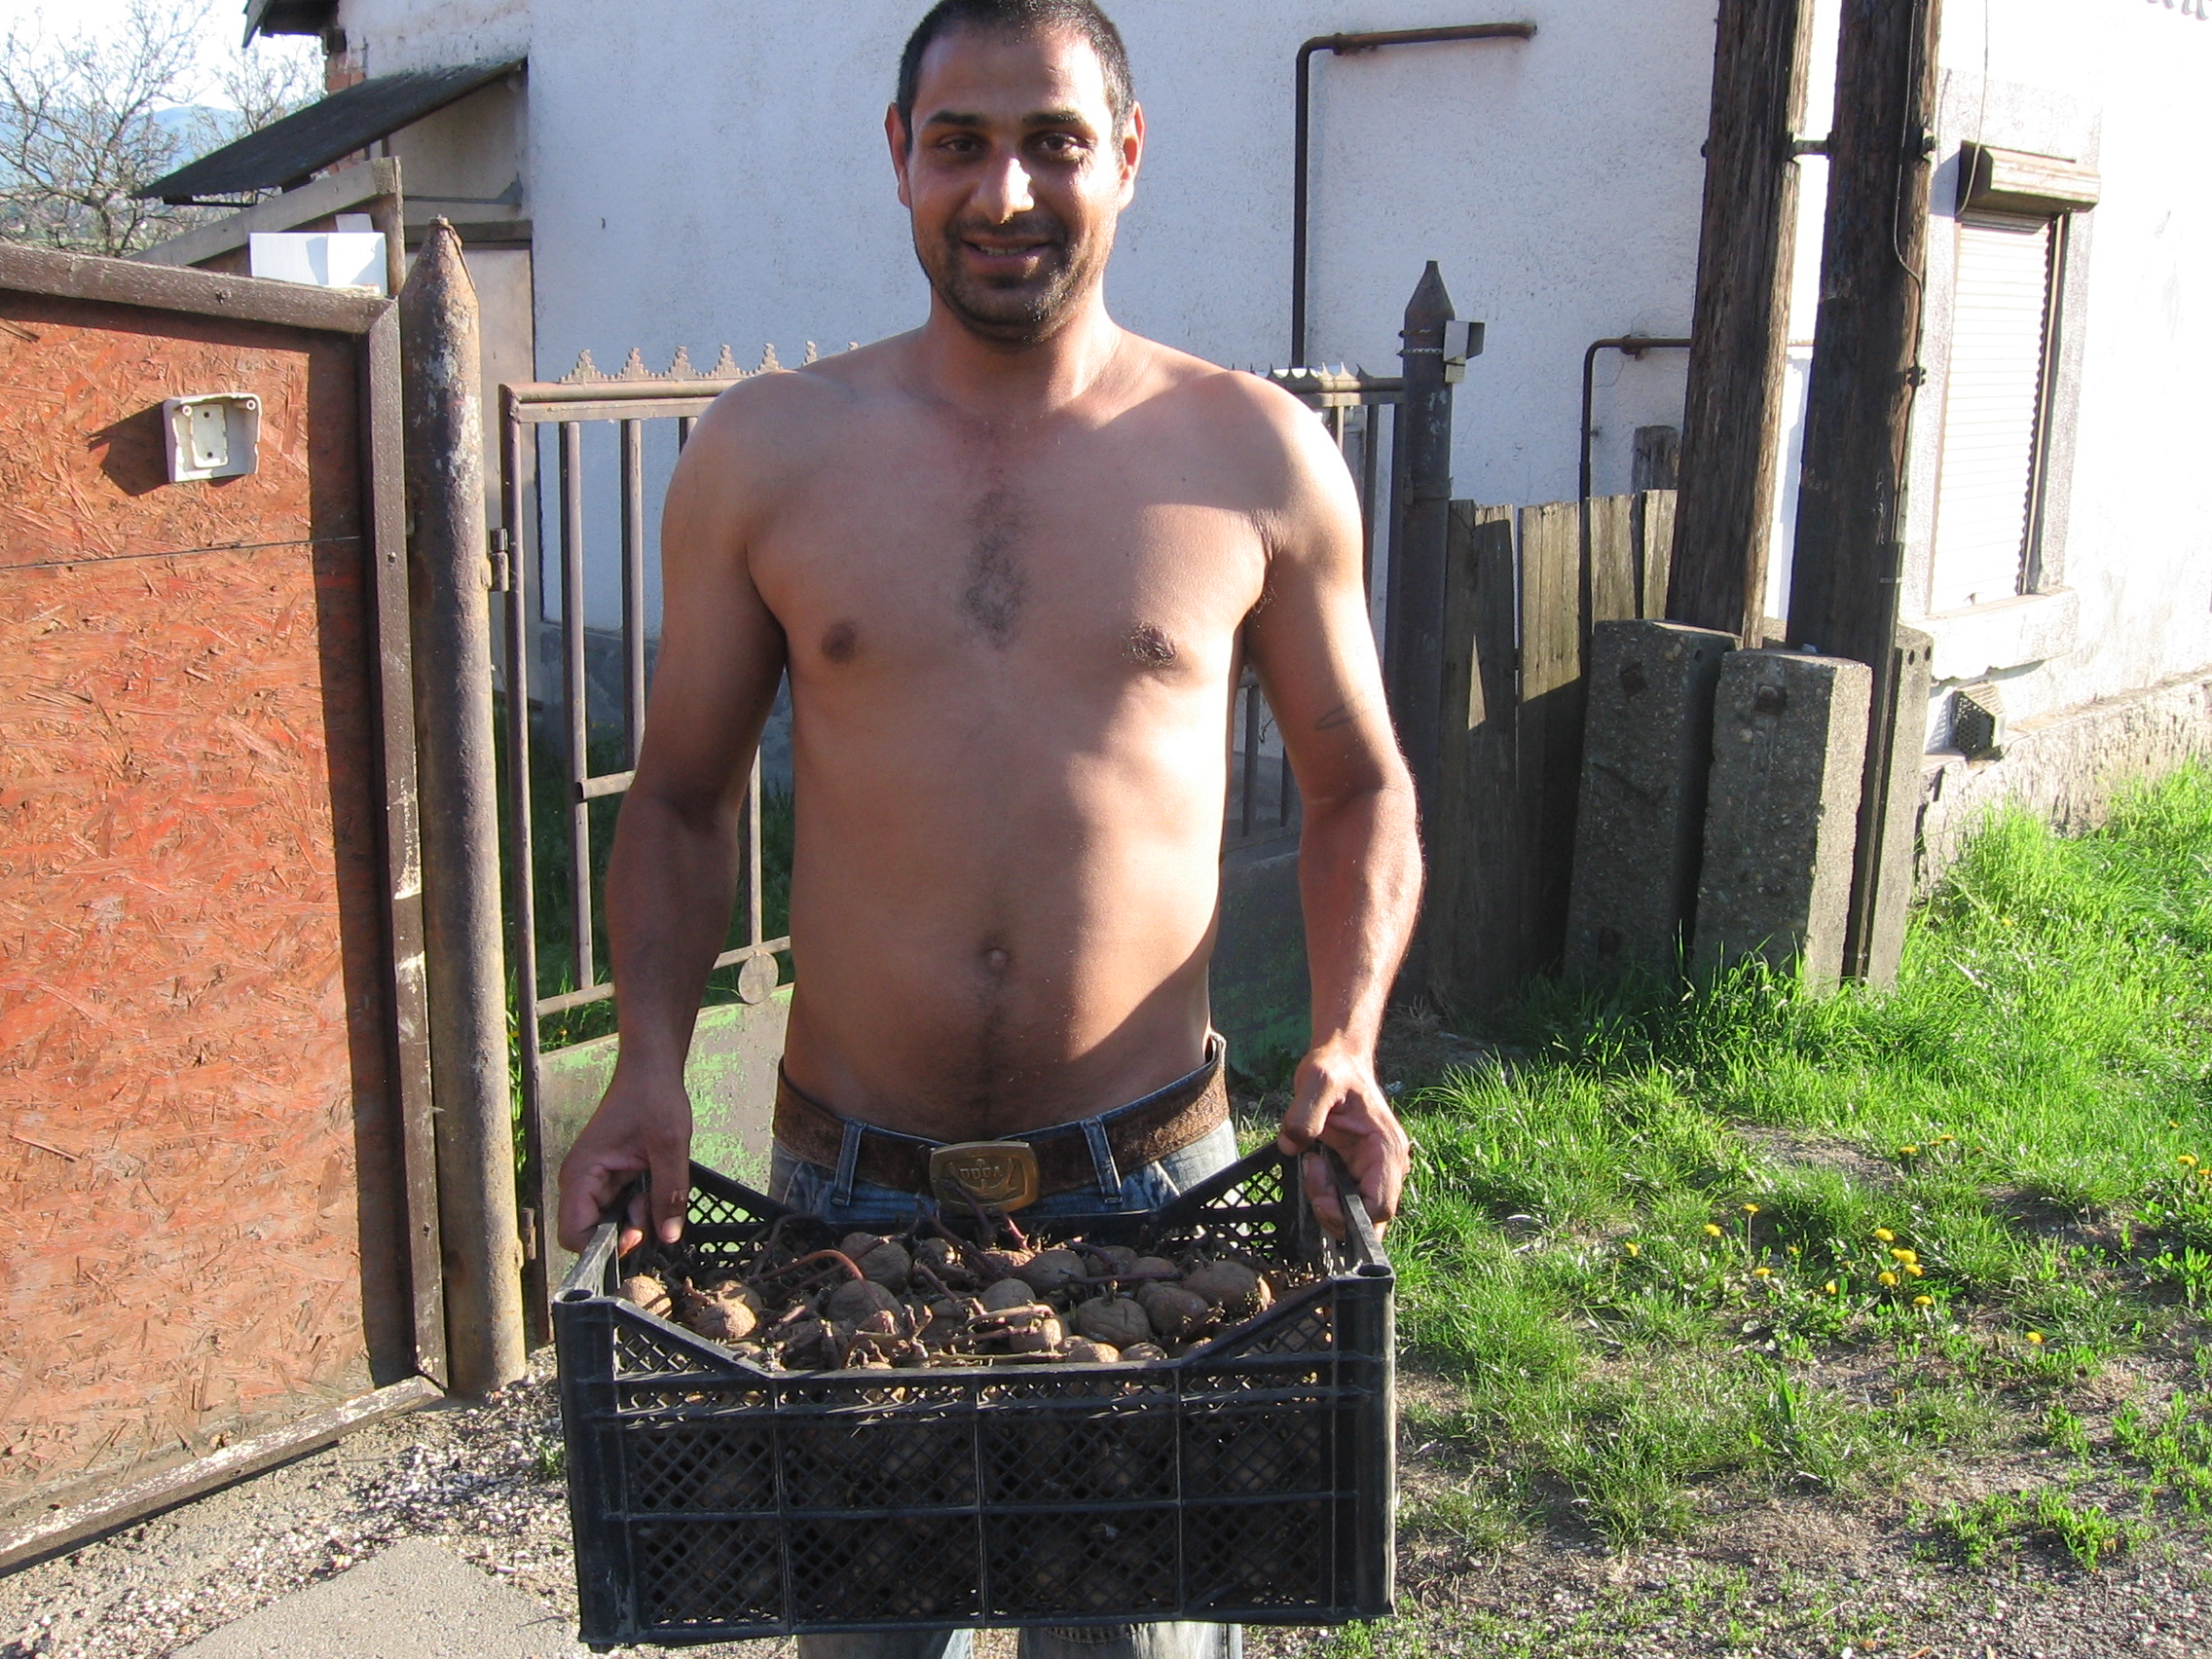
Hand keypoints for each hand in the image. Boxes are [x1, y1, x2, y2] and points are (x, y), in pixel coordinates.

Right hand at [556, 1063, 693, 1254]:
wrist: (651, 1069)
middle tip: (653, 1208)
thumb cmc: (653, 1097)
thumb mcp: (669, 1146)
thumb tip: (668, 1238)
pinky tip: (654, 1183)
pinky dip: (641, 1206)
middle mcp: (580, 1183)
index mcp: (581, 1175)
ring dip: (637, 1218)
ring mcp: (594, 1182)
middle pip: (593, 1235)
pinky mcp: (610, 1179)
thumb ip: (668, 1194)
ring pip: (611, 1224)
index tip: (637, 1237)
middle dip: (626, 1232)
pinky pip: (621, 1208)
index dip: (603, 1248)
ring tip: (656, 1187)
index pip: (573, 1235)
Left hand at [1274, 1040, 1408, 1236]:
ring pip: (1355, 1213)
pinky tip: (1313, 1166)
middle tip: (1312, 1175)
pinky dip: (1326, 1194)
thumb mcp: (1317, 1082)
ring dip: (1328, 1202)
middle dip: (1335, 1211)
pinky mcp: (1358, 1171)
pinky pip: (1345, 1199)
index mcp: (1387, 1150)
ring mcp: (1374, 1171)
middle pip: (1369, 1219)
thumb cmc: (1334, 1069)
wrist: (1338, 1061)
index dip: (1347, 1213)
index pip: (1380, 1208)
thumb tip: (1291, 1146)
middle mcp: (1387, 1166)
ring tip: (1311, 1164)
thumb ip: (1304, 1115)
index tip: (1319, 1192)